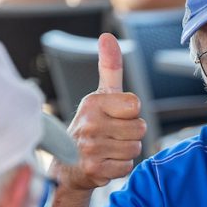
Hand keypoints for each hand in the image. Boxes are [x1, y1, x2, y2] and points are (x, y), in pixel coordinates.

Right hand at [53, 34, 145, 191]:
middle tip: (111, 136)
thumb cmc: (91, 126)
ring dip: (125, 151)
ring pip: (134, 148)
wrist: (67, 165)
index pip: (135, 104)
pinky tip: (104, 162)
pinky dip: (119, 167)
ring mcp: (90, 147)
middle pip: (139, 128)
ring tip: (108, 149)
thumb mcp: (99, 96)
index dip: (130, 113)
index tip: (114, 116)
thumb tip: (108, 36)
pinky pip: (126, 167)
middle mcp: (89, 122)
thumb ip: (109, 68)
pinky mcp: (93, 169)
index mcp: (93, 102)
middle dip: (130, 134)